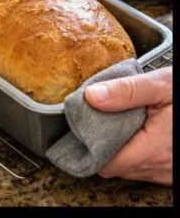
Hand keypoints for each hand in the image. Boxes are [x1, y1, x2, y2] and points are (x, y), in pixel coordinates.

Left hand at [88, 68, 171, 184]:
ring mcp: (168, 173)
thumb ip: (126, 91)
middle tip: (104, 117)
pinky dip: (138, 152)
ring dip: (123, 149)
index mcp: (154, 149)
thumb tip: (91, 97)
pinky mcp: (172, 172)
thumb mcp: (160, 85)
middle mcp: (161, 167)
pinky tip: (140, 131)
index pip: (108, 163)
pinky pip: (147, 168)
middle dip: (106, 144)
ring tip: (123, 121)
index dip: (93, 145)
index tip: (86, 125)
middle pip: (117, 167)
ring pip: (132, 169)